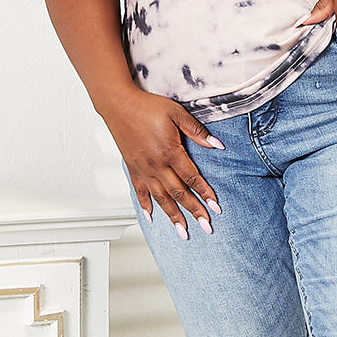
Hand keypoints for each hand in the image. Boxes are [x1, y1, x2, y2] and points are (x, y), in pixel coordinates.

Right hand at [103, 87, 222, 238]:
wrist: (119, 105)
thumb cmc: (147, 107)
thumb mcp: (177, 114)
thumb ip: (197, 131)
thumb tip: (217, 145)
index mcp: (170, 152)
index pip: (192, 178)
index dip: (205, 193)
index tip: (215, 207)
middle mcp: (156, 165)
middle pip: (179, 193)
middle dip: (194, 211)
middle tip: (205, 226)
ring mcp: (143, 169)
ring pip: (161, 198)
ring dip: (173, 216)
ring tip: (183, 231)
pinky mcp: (133, 169)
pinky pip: (140, 192)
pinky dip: (146, 206)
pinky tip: (151, 217)